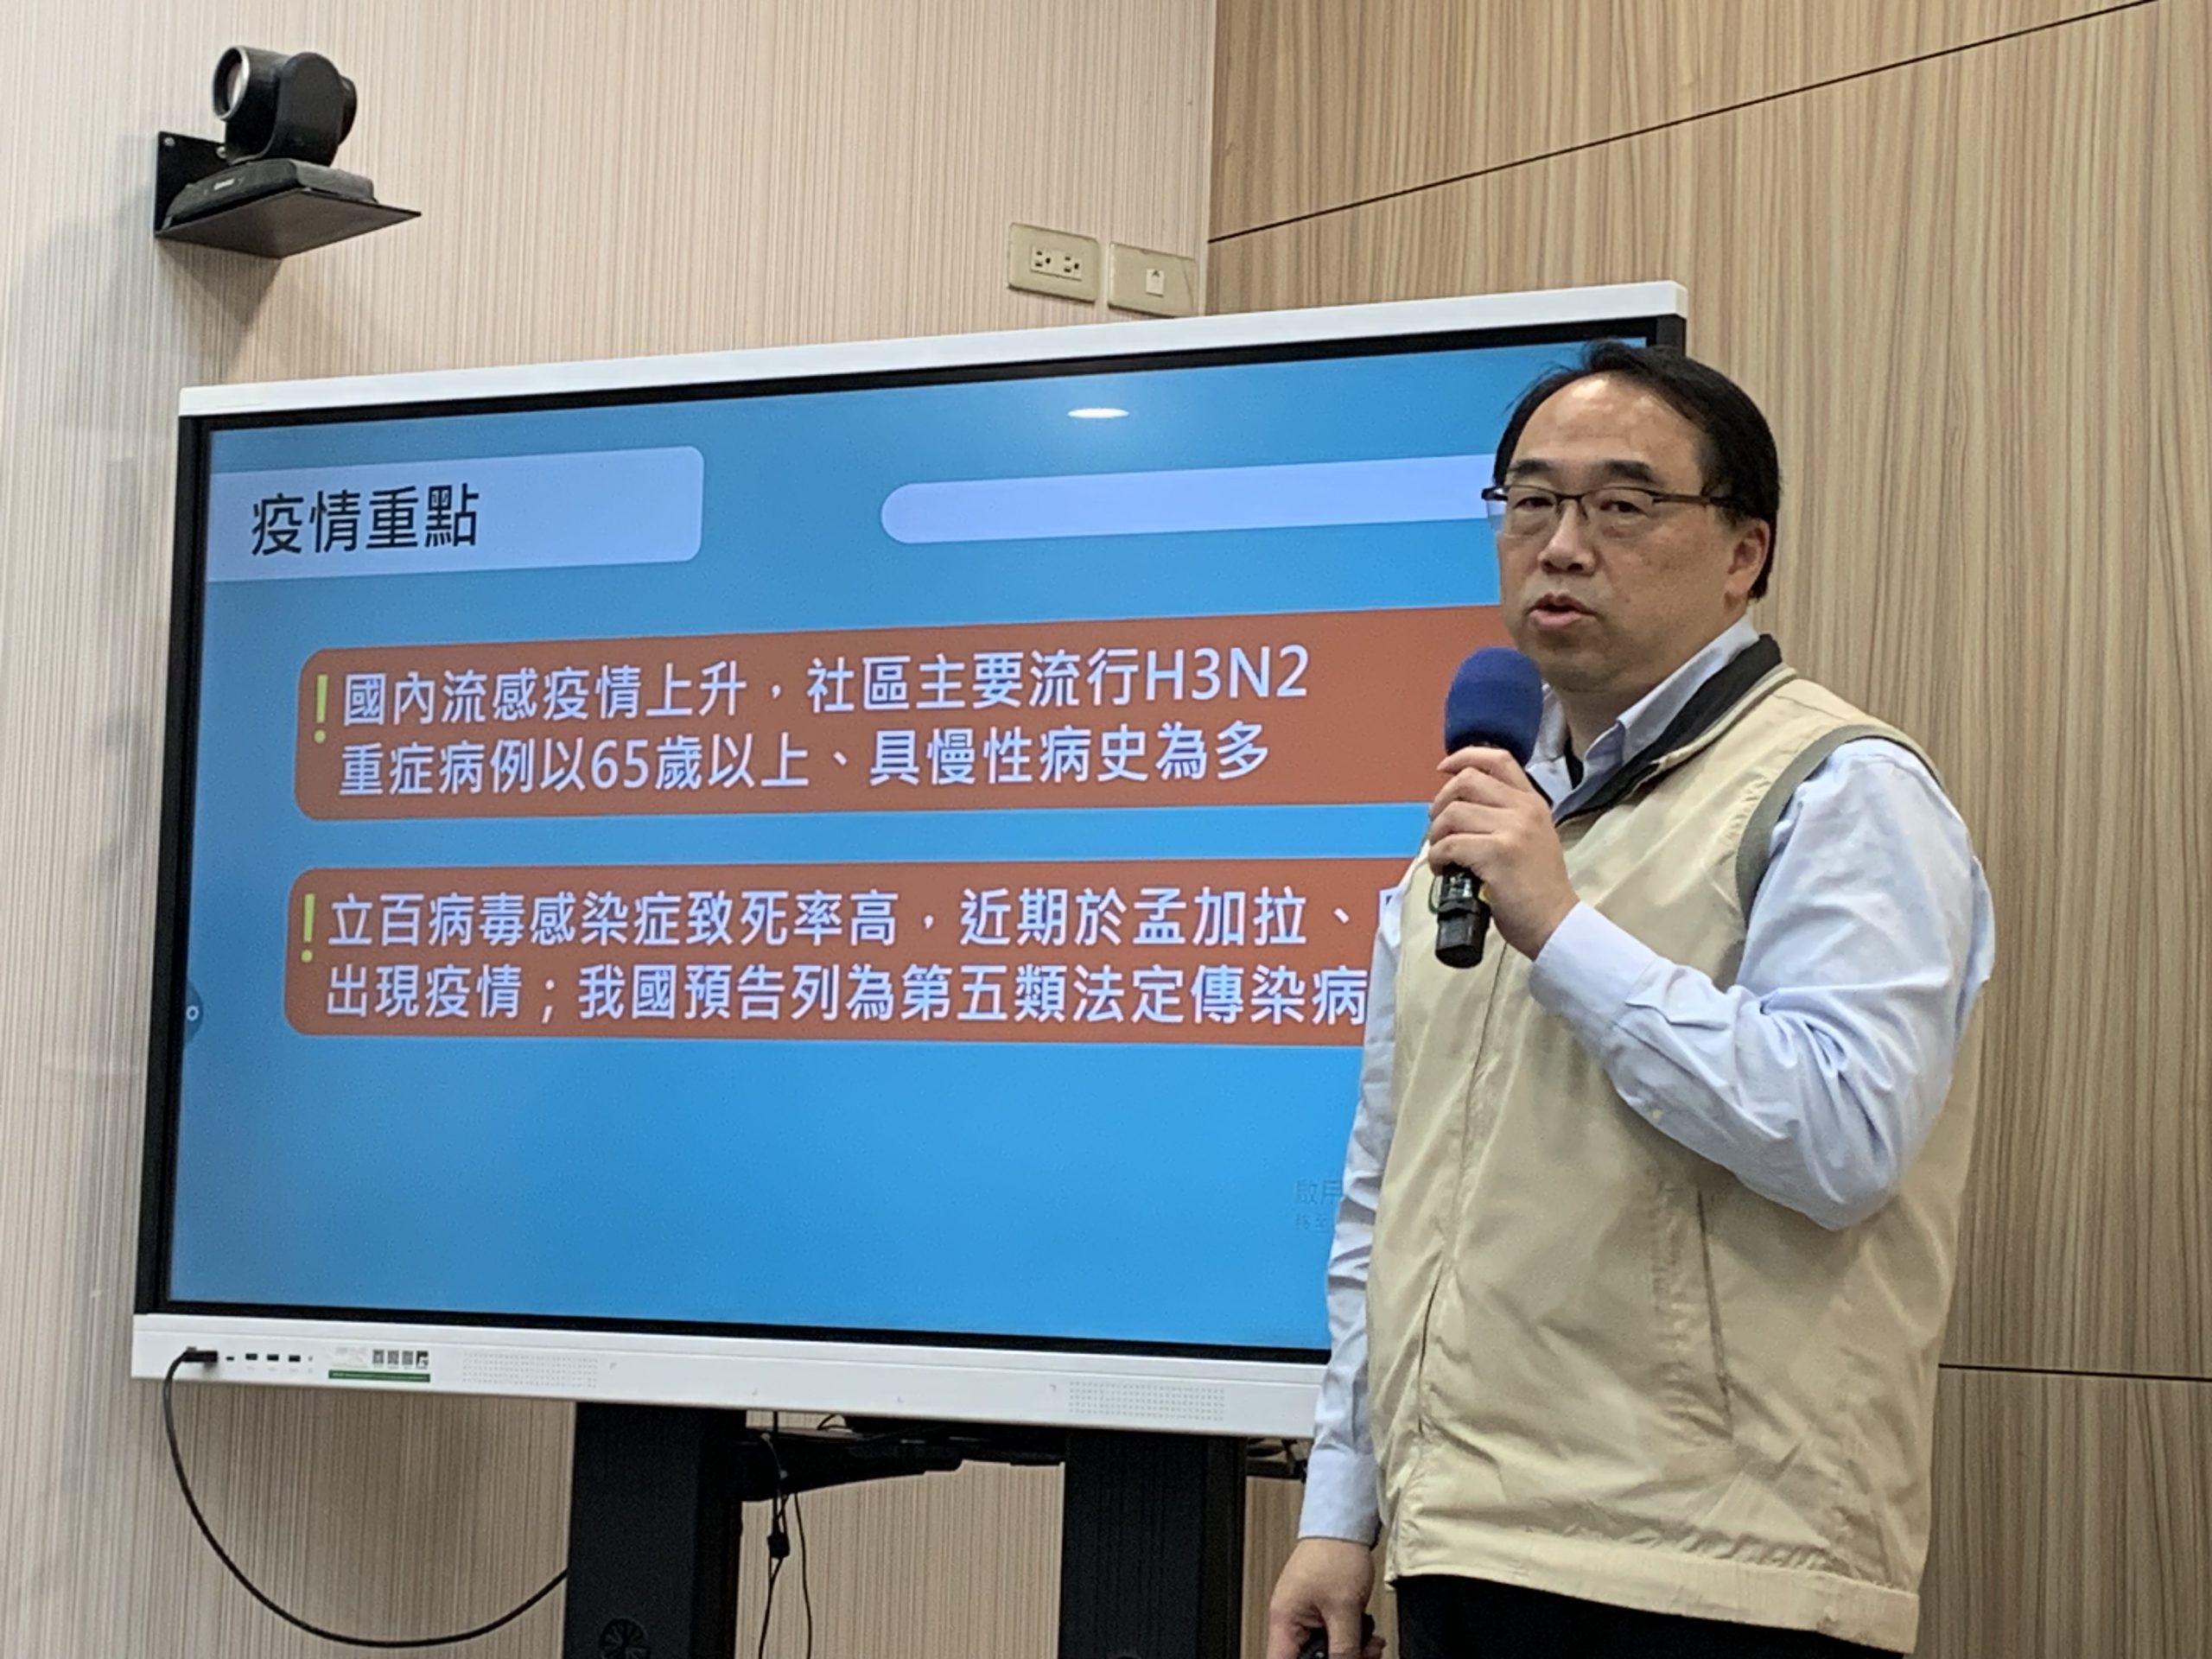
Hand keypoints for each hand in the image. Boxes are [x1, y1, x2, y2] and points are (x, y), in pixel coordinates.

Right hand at [1265, 1537, 1382, 1658]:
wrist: (1345, 1524)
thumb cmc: (1335, 1552)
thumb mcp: (1344, 1608)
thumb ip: (1344, 1647)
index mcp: (1285, 1620)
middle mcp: (1290, 1620)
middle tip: (1361, 1655)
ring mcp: (1305, 1615)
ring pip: (1324, 1651)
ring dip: (1349, 1651)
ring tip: (1369, 1645)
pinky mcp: (1320, 1610)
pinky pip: (1332, 1637)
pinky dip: (1350, 1640)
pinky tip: (1365, 1633)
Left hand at [1426, 746, 1576, 958]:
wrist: (1554, 922)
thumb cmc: (1537, 888)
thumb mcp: (1532, 838)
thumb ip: (1505, 816)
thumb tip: (1458, 807)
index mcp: (1532, 803)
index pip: (1498, 759)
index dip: (1465, 756)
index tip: (1444, 768)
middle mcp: (1524, 809)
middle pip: (1467, 781)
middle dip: (1441, 801)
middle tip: (1438, 827)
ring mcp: (1512, 829)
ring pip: (1452, 813)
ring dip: (1436, 834)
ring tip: (1442, 854)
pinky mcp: (1496, 853)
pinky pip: (1450, 844)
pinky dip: (1438, 857)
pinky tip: (1444, 869)